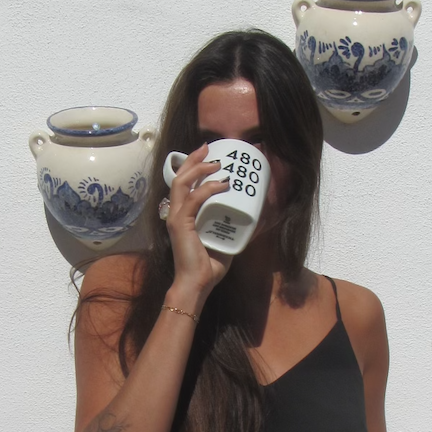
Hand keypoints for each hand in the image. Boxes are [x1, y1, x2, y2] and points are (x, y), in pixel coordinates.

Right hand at [165, 143, 232, 297]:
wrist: (197, 284)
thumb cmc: (208, 267)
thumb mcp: (225, 241)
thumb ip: (235, 229)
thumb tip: (256, 219)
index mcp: (183, 215)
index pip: (183, 184)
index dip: (193, 166)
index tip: (208, 155)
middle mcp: (176, 213)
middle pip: (179, 177)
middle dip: (194, 159)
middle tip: (208, 147)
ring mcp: (176, 218)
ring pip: (182, 183)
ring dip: (199, 169)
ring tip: (216, 163)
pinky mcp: (180, 224)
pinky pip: (193, 200)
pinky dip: (207, 189)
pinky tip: (221, 184)